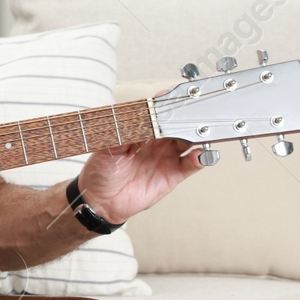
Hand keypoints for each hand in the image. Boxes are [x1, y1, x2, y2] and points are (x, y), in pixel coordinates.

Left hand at [75, 115, 203, 224]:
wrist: (100, 201)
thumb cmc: (100, 171)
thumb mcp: (106, 148)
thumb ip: (122, 133)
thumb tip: (134, 120)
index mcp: (140, 131)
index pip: (157, 114)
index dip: (166, 106)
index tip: (174, 98)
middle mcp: (156, 143)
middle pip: (177, 125)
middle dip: (186, 118)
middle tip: (192, 113)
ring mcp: (166, 158)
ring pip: (188, 142)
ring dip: (196, 135)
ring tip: (200, 131)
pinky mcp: (172, 175)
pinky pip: (191, 165)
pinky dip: (199, 158)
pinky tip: (199, 154)